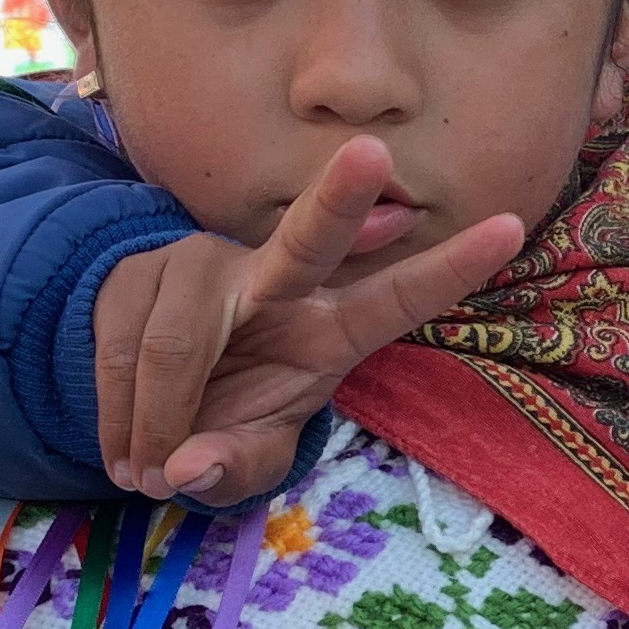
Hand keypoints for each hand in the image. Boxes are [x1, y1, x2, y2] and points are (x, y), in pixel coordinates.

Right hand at [90, 139, 521, 506]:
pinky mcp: (136, 270)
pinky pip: (120, 346)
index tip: (512, 227)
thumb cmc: (223, 421)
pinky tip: (121, 449)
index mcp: (329, 330)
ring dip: (156, 422)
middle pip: (308, 240)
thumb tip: (189, 468)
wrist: (140, 399)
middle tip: (372, 153)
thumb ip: (234, 469)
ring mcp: (204, 265)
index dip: (451, 267)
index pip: (398, 297)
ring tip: (144, 475)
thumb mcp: (245, 458)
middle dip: (339, 198)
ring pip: (182, 338)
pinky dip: (116, 414)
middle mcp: (277, 282)